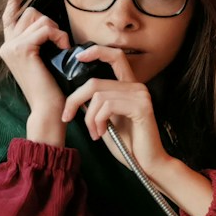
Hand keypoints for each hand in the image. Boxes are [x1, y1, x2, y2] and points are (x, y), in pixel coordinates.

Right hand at [0, 0, 71, 120]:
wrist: (48, 108)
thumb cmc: (51, 87)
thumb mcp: (44, 58)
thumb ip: (39, 41)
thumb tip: (47, 22)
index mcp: (9, 47)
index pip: (9, 15)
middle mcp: (6, 45)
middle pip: (30, 12)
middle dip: (50, 22)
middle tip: (59, 42)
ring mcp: (12, 47)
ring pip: (39, 19)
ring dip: (56, 30)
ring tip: (62, 48)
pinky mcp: (22, 49)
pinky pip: (45, 29)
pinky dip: (58, 36)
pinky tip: (64, 48)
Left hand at [60, 46, 169, 173]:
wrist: (147, 164)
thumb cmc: (128, 144)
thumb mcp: (106, 120)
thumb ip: (96, 105)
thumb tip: (77, 94)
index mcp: (130, 87)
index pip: (115, 57)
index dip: (96, 51)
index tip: (78, 57)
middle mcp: (137, 87)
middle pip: (95, 82)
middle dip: (75, 100)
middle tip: (68, 117)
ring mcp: (141, 96)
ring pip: (98, 96)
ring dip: (89, 118)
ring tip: (94, 133)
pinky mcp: (141, 107)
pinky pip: (107, 106)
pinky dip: (97, 121)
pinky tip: (101, 134)